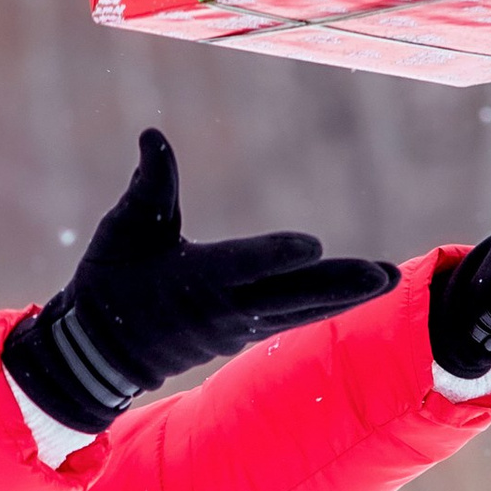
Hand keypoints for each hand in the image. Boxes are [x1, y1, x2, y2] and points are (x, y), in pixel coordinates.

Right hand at [4, 129, 398, 435]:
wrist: (100, 355)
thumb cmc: (110, 283)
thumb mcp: (124, 229)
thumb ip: (149, 183)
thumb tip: (153, 134)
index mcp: (195, 280)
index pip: (242, 265)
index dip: (275, 255)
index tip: (312, 245)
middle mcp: (225, 309)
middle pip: (290, 295)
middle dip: (338, 286)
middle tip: (383, 276)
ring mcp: (239, 326)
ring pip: (301, 309)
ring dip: (346, 296)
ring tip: (389, 278)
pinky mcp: (245, 333)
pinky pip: (294, 317)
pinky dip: (327, 305)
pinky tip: (361, 291)